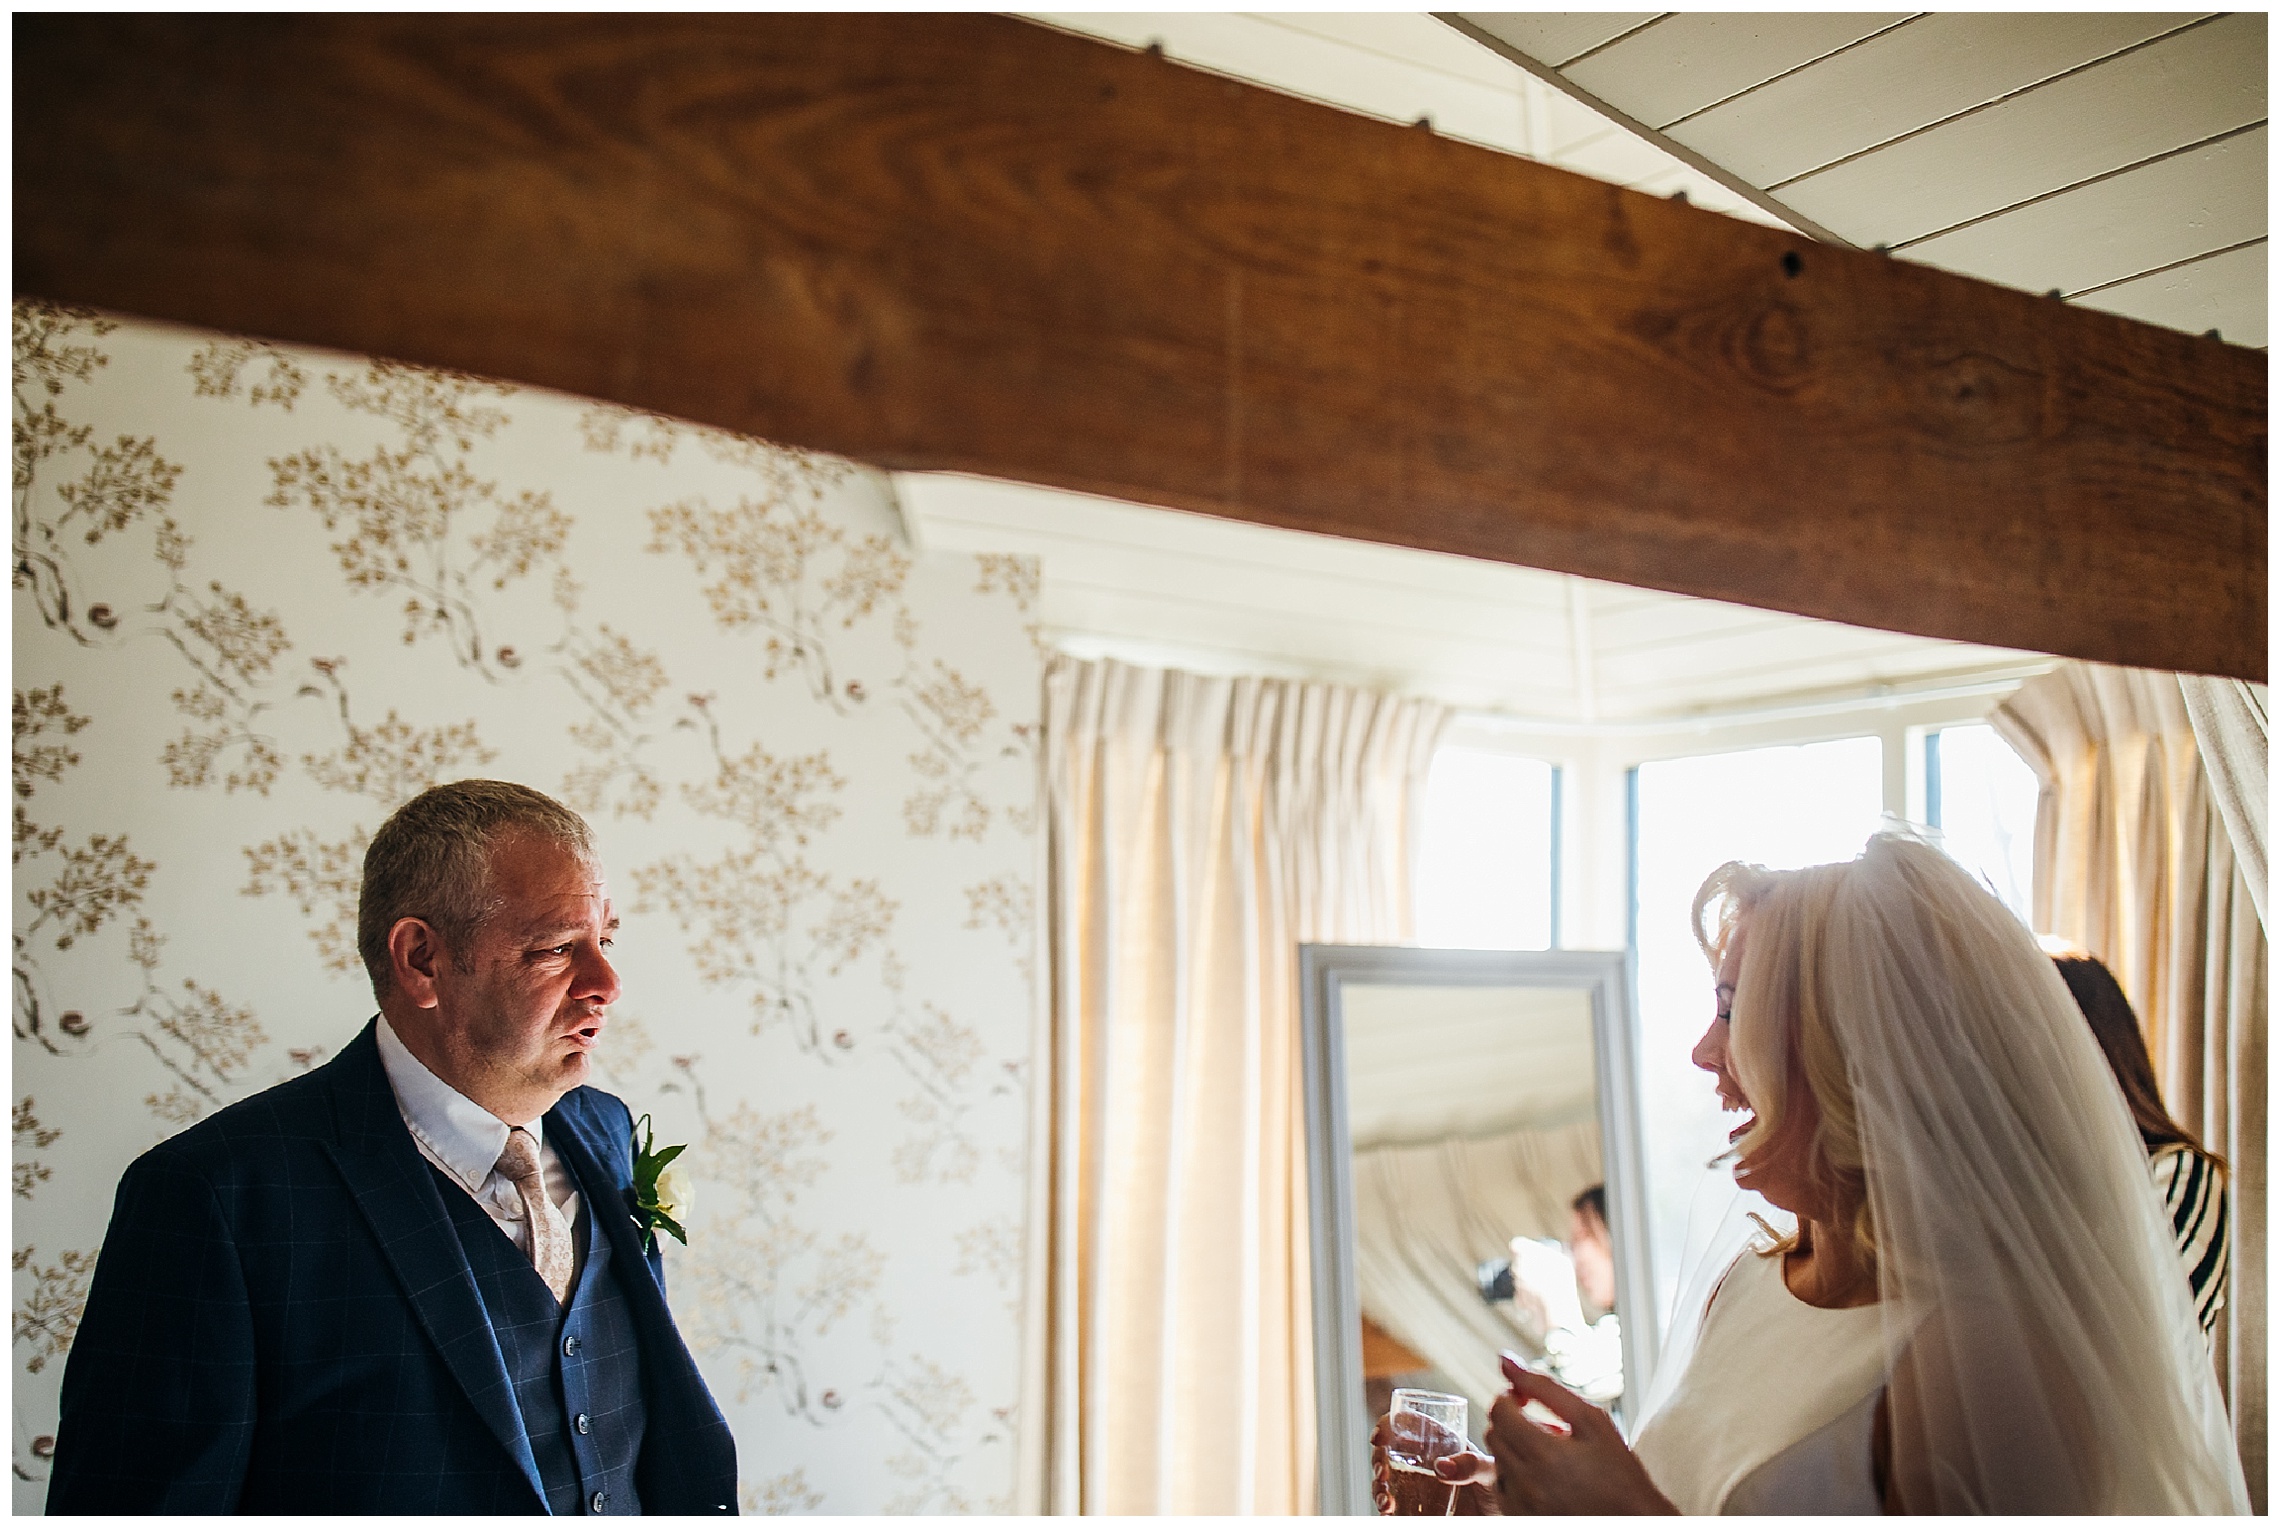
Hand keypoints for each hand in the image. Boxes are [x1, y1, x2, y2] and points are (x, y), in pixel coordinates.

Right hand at [1371, 1410, 1497, 1514]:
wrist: (1502, 1517)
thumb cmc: (1504, 1489)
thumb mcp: (1493, 1473)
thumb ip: (1473, 1465)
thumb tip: (1440, 1467)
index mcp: (1443, 1443)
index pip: (1410, 1423)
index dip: (1389, 1424)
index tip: (1379, 1438)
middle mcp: (1427, 1461)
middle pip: (1390, 1450)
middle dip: (1378, 1459)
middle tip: (1382, 1473)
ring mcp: (1420, 1485)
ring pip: (1386, 1477)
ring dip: (1378, 1485)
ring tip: (1385, 1500)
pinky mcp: (1417, 1506)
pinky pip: (1393, 1502)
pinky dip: (1384, 1505)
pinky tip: (1388, 1510)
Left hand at [1484, 1354, 1674, 1514]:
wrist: (1634, 1522)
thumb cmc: (1619, 1473)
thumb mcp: (1591, 1421)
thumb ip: (1544, 1387)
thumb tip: (1505, 1360)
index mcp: (1543, 1455)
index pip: (1499, 1411)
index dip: (1510, 1397)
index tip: (1526, 1399)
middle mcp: (1526, 1484)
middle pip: (1493, 1435)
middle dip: (1512, 1422)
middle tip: (1545, 1428)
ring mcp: (1521, 1507)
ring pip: (1496, 1461)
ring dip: (1515, 1450)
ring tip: (1550, 1455)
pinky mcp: (1520, 1520)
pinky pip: (1502, 1490)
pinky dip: (1516, 1477)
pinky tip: (1545, 1477)